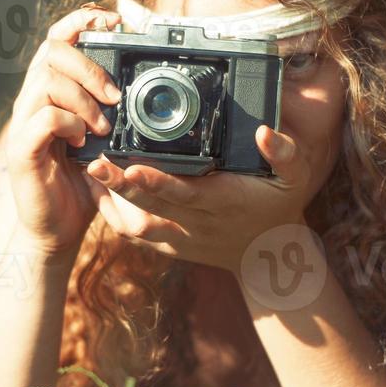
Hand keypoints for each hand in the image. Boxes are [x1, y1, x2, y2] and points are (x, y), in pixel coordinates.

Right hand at [5, 6, 121, 255]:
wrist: (59, 231)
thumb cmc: (83, 184)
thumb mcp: (105, 141)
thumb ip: (114, 111)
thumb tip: (144, 83)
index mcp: (52, 91)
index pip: (58, 38)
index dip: (82, 19)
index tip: (114, 21)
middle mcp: (33, 100)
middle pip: (51, 50)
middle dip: (90, 65)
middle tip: (116, 95)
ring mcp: (24, 123)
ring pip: (47, 80)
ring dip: (84, 98)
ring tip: (104, 126)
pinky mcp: (22, 150)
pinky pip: (44, 117)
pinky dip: (70, 123)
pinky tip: (84, 143)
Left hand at [84, 124, 312, 271]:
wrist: (269, 254)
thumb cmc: (279, 205)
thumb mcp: (295, 177)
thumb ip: (284, 153)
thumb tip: (265, 132)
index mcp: (225, 201)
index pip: (187, 192)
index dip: (158, 182)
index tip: (133, 167)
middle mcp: (200, 224)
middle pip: (153, 207)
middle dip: (121, 187)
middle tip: (96, 163)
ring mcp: (183, 238)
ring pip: (140, 225)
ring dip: (112, 202)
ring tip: (90, 172)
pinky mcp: (171, 247)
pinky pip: (138, 235)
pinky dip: (115, 217)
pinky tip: (98, 192)